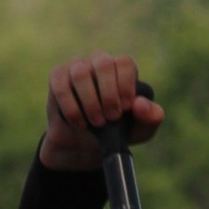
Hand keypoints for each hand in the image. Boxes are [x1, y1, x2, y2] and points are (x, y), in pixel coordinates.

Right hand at [40, 52, 162, 171]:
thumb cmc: (116, 132)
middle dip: (109, 94)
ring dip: (90, 102)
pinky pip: (62, 85)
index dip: (126, 85)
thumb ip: (151, 117)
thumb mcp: (141, 130)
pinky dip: (72, 107)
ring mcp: (77, 67)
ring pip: (81, 73)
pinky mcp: (57, 77)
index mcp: (121, 69)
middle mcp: (99, 62)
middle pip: (104, 64)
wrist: (84, 145)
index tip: (126, 108)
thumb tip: (140, 104)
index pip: (125, 63)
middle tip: (111, 118)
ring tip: (96, 123)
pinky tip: (79, 123)